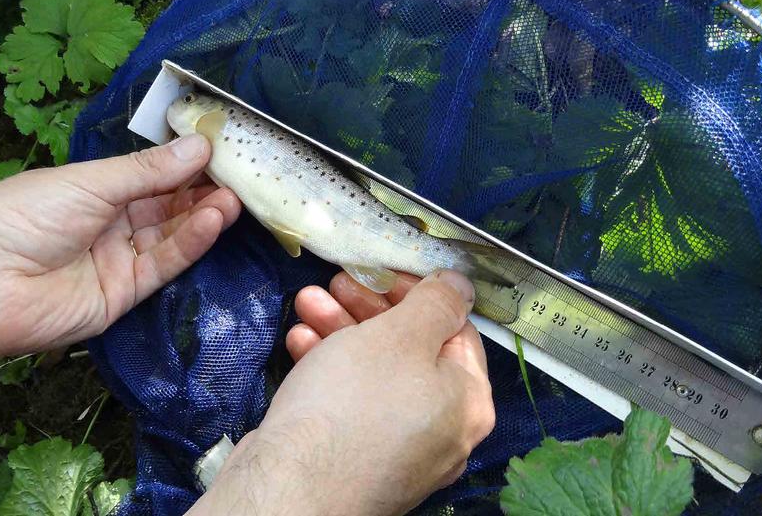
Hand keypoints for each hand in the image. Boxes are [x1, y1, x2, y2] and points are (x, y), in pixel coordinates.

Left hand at [0, 133, 240, 355]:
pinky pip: (162, 266)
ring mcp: (117, 261)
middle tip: (240, 175)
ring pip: (169, 237)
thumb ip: (150, 171)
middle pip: (164, 208)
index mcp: (93, 190)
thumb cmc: (25, 213)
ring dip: (201, 217)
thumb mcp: (91, 181)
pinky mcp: (123, 296)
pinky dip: (188, 244)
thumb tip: (200, 144)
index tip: (224, 149)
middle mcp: (108, 224)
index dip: (185, 165)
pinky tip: (212, 222)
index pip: (150, 176)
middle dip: (201, 192)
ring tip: (233, 198)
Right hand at [190, 270, 494, 515]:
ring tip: (305, 304)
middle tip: (337, 282)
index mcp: (469, 402)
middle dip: (369, 310)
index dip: (418, 292)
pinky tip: (298, 343)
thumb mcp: (400, 334)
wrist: (291, 490)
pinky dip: (329, 370)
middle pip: (412, 351)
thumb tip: (461, 284)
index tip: (381, 271)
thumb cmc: (354, 403)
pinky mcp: (356, 460)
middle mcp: (442, 431)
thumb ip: (436, 303)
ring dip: (341, 332)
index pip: (457, 329)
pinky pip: (351, 404)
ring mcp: (399, 451)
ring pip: (375, 375)